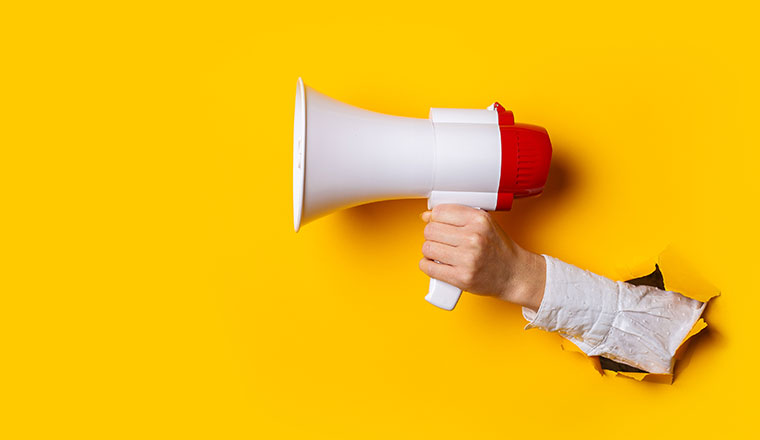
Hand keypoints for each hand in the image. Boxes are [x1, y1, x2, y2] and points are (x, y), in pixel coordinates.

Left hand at [419, 204, 545, 310]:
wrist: (514, 274)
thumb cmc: (498, 249)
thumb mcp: (484, 224)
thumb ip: (457, 216)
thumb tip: (427, 216)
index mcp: (479, 220)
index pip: (440, 212)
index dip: (434, 218)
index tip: (437, 223)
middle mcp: (474, 238)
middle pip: (430, 230)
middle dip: (432, 235)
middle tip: (441, 240)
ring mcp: (467, 259)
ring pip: (427, 248)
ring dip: (430, 251)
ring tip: (440, 253)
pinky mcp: (461, 278)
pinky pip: (429, 267)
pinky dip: (428, 265)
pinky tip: (437, 264)